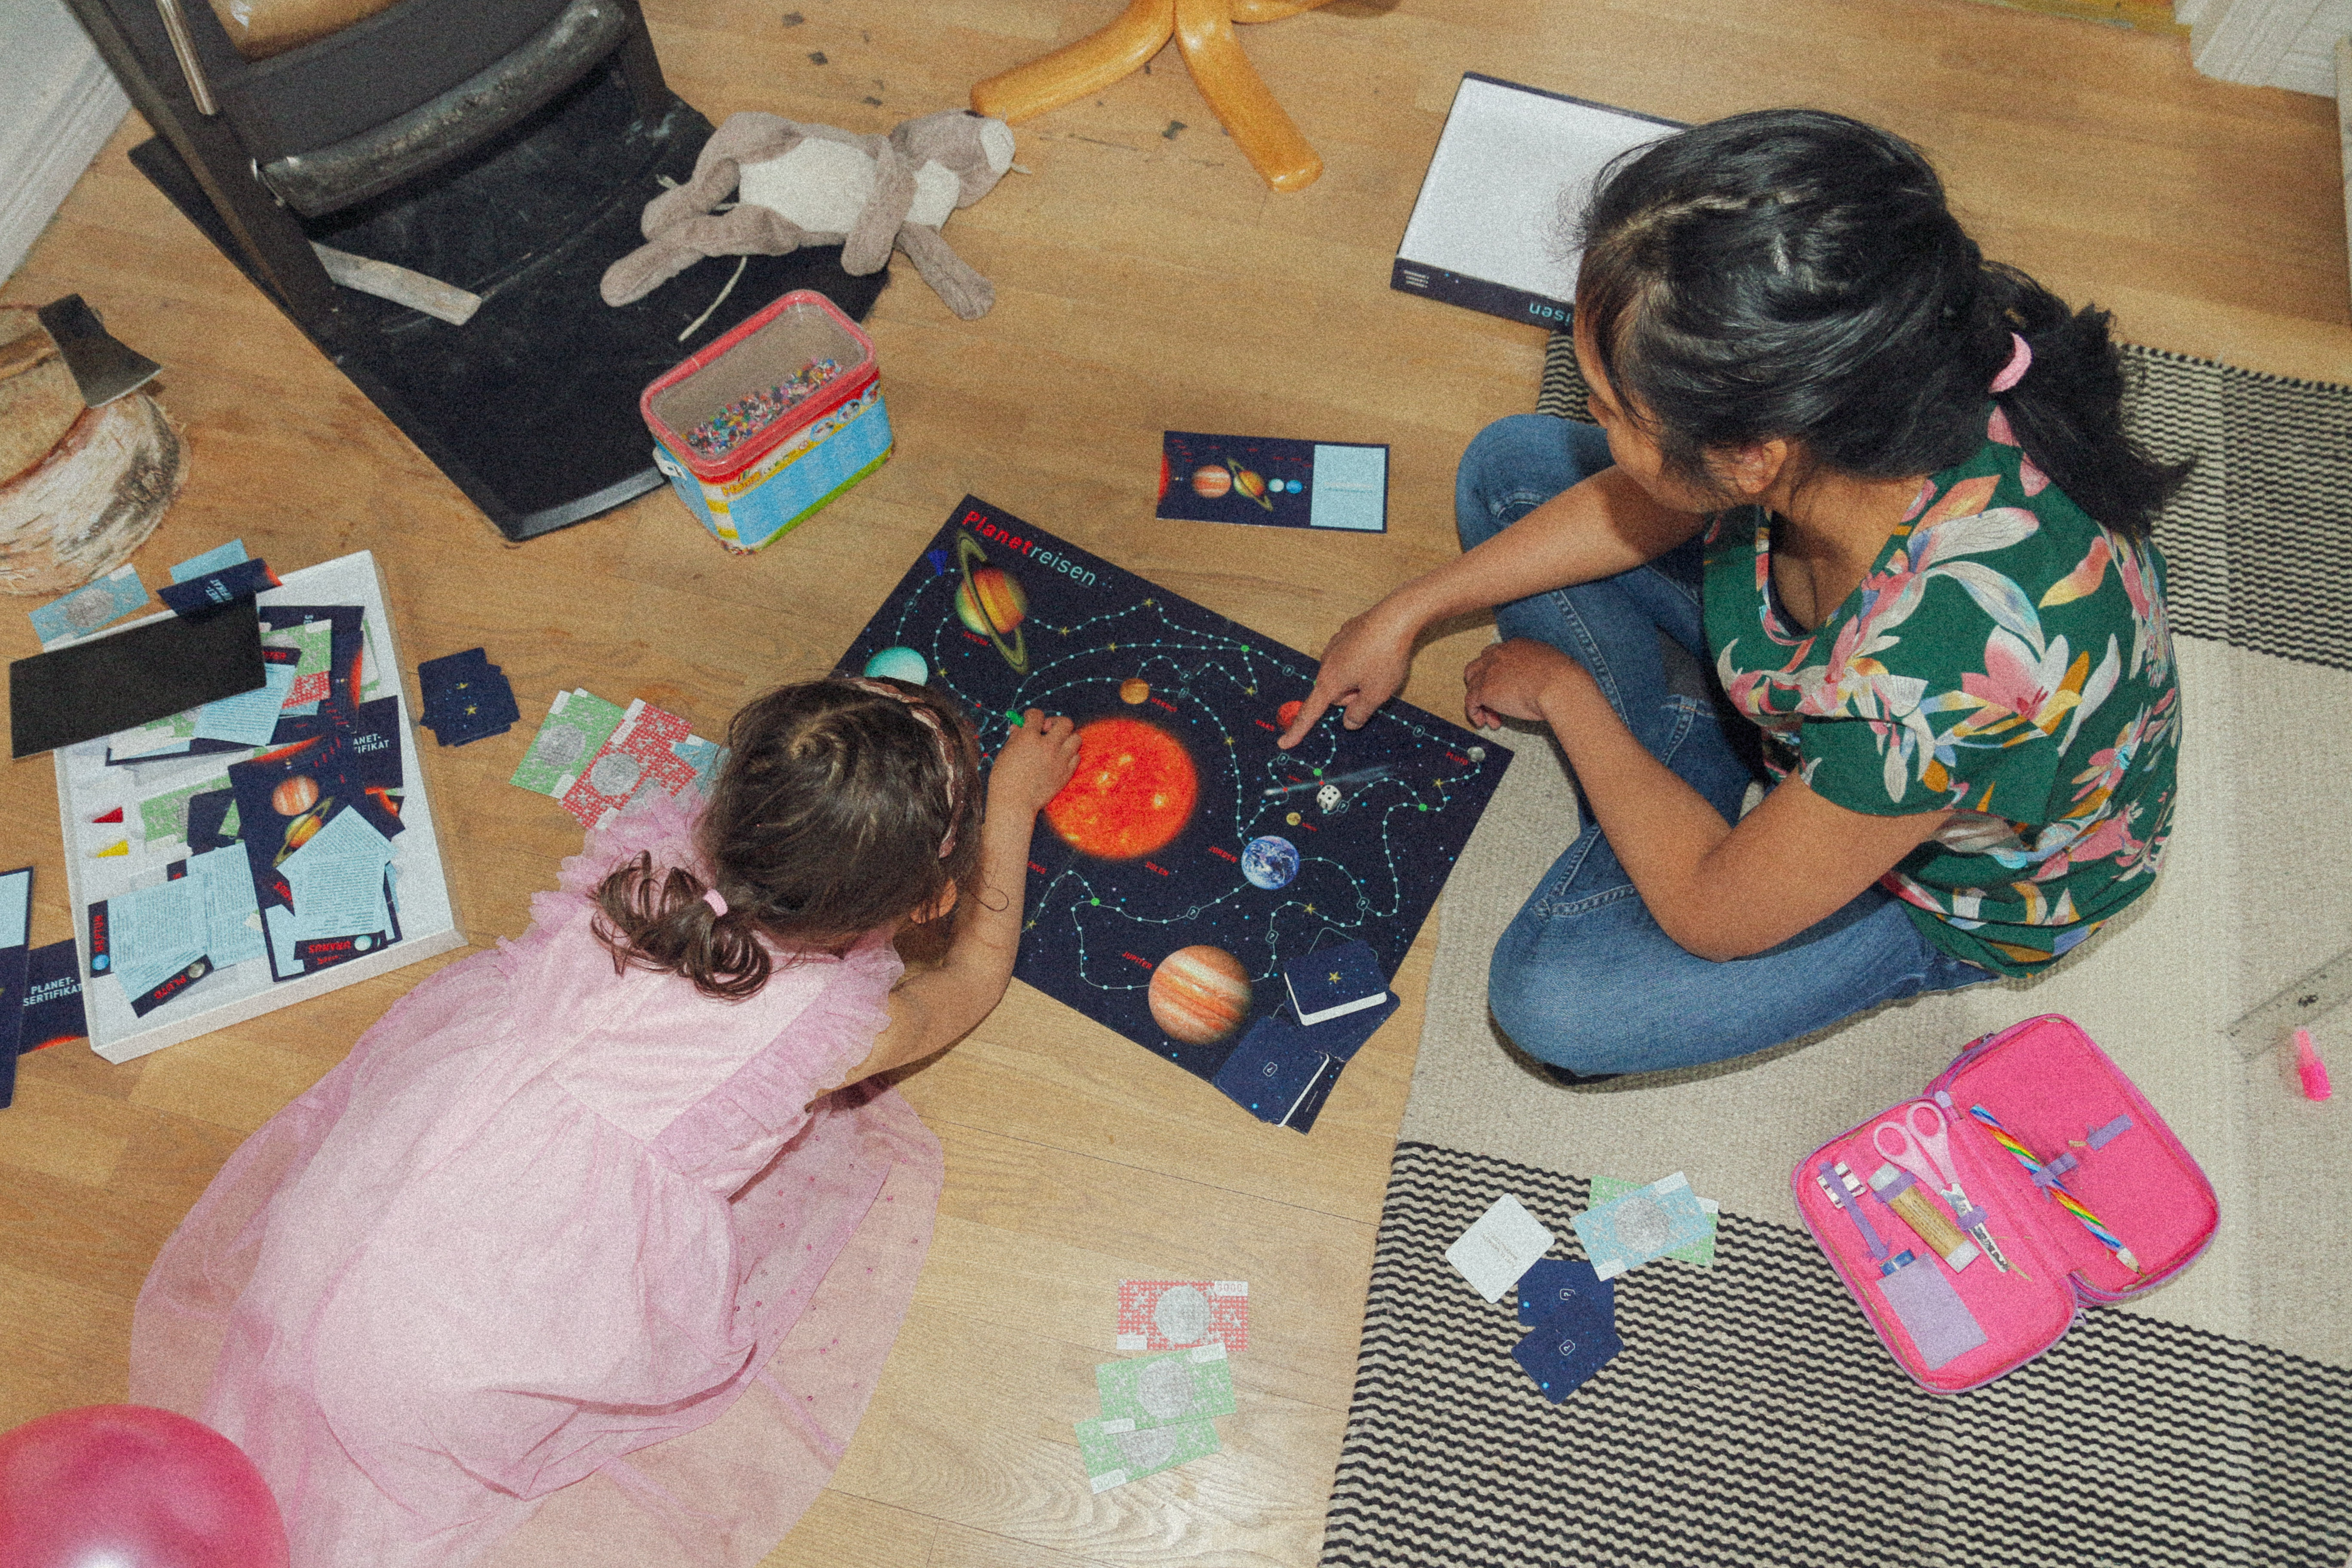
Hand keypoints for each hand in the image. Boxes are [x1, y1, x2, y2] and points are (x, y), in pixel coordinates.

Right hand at [986, 709, 1078, 816]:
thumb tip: (1019, 727)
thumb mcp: (1005, 753)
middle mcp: (1047, 746)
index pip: (1037, 715)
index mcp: (1028, 738)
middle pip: (1065, 723)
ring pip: (1076, 738)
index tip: (1030, 721)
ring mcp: (1059, 760)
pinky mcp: (1066, 773)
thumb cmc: (1004, 779)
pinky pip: (1076, 757)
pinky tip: (1059, 759)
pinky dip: (1069, 755)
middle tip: (1048, 731)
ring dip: (1067, 739)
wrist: (1014, 804)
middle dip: (1056, 723)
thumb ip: (1015, 737)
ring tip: (1056, 746)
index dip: (1032, 716)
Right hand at [1277, 601, 1419, 747]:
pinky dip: (1362, 659)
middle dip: (1352, 695)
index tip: (1284, 743)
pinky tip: (1378, 651)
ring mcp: (1335, 645)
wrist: (1396, 616)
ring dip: (1358, 677)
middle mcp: (1326, 662)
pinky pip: (1350, 655)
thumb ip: (1360, 713)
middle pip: (1335, 692)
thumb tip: (1348, 723)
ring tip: (1380, 666)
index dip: (1298, 730)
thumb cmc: (1386, 657)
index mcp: (1330, 681)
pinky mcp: (1347, 632)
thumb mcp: (1377, 694)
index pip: (1310, 712)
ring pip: (1343, 673)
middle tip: (1375, 687)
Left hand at [1462, 639, 1590, 729]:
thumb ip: (1538, 668)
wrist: (1559, 686)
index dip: (1497, 674)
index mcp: (1517, 646)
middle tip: (1493, 701)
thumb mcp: (1550, 665)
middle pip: (1478, 667)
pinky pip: (1470, 702)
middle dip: (1483, 684)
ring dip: (1479, 701)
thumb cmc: (1563, 679)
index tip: (1504, 688)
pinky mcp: (1485, 689)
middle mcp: (1499, 654)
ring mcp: (1489, 671)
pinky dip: (1474, 713)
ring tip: (1490, 716)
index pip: (1497, 656)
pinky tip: (1483, 721)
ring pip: (1472, 684)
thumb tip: (1539, 680)